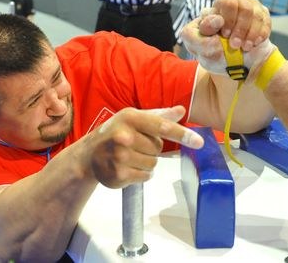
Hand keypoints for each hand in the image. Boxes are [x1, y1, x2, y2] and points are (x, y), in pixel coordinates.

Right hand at [86, 106, 203, 188]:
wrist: (88, 154)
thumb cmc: (115, 131)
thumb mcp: (134, 118)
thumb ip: (160, 116)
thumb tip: (181, 110)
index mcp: (130, 118)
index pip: (162, 127)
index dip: (182, 134)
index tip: (199, 142)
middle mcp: (123, 136)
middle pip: (158, 148)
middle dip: (151, 148)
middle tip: (135, 145)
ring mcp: (120, 157)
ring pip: (153, 164)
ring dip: (146, 162)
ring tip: (130, 156)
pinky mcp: (119, 175)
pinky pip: (145, 177)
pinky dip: (141, 174)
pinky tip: (127, 167)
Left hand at [205, 0, 270, 50]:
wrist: (233, 61)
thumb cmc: (213, 48)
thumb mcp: (200, 43)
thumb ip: (203, 29)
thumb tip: (218, 19)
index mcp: (221, 1)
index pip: (227, 1)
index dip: (228, 19)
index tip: (225, 35)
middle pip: (245, 7)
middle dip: (241, 28)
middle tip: (235, 45)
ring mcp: (253, 6)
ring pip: (257, 15)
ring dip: (250, 34)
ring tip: (244, 48)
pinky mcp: (264, 16)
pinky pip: (266, 22)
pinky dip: (260, 35)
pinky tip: (253, 44)